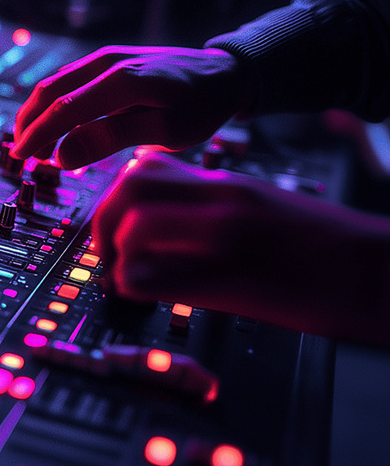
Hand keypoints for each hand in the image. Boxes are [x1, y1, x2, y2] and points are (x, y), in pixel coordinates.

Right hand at [11, 45, 247, 168]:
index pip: (62, 109)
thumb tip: (62, 155)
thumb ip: (112, 140)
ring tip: (34, 143)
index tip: (22, 158)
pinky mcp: (111, 59)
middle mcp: (108, 62)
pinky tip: (55, 122)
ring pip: (56, 82)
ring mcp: (108, 57)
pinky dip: (54, 101)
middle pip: (49, 91)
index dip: (37, 135)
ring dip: (38, 112)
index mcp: (121, 81)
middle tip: (21, 155)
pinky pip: (71, 79)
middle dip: (29, 123)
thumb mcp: (166, 132)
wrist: (226, 72)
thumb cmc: (202, 106)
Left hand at [93, 150, 389, 344]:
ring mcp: (227, 238)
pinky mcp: (234, 281)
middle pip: (129, 186)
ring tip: (127, 279)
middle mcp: (223, 202)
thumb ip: (214, 210)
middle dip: (103, 223)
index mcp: (228, 184)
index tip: (113, 227)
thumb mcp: (263, 208)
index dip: (115, 197)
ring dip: (117, 257)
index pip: (147, 166)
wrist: (379, 269)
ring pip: (135, 226)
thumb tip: (166, 227)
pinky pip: (155, 279)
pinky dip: (136, 290)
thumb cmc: (327, 247)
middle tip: (109, 255)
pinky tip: (147, 299)